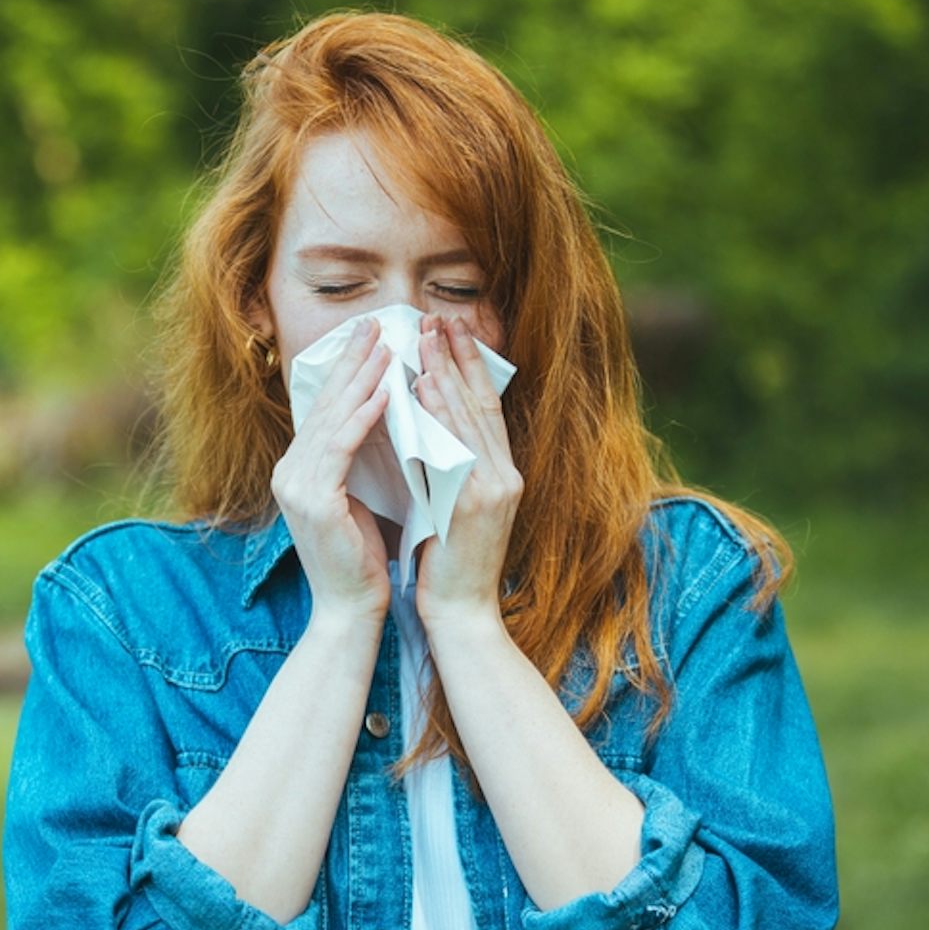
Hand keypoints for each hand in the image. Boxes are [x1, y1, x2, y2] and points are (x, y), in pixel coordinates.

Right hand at [270, 316, 393, 623]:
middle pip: (324, 404)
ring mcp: (296, 484)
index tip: (371, 338)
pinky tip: (385, 391)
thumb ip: (364, 459)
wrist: (351, 611)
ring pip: (333, 419)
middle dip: (353, 361)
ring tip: (386, 345)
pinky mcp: (313, 499)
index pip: (325, 409)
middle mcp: (290, 471)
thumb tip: (389, 415)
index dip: (347, 371)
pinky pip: (342, 447)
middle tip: (376, 323)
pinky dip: (364, 416)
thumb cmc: (366, 558)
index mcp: (299, 470)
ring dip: (362, 378)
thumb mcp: (363, 497)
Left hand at [413, 313, 521, 629]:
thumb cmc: (449, 563)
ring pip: (470, 418)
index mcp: (502, 475)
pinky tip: (423, 387)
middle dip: (460, 357)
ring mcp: (494, 488)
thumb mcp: (453, 506)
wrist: (461, 613)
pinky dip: (440, 414)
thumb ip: (448, 467)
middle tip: (439, 317)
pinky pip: (455, 447)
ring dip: (447, 372)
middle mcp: (505, 475)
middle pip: (482, 403)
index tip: (452, 331)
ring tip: (427, 337)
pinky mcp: (475, 503)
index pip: (486, 409)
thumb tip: (424, 424)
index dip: (470, 367)